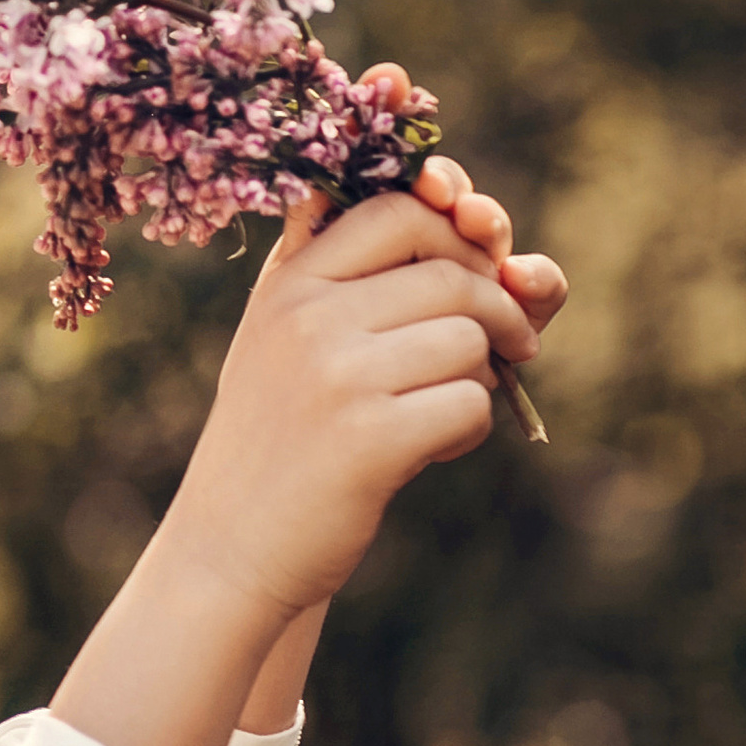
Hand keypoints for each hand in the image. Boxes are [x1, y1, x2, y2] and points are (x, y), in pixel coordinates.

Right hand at [157, 88, 549, 633]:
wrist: (231, 544)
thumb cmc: (279, 433)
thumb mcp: (283, 333)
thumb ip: (346, 267)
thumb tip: (464, 202)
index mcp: (289, 281)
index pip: (395, 211)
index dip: (455, 232)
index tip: (476, 269)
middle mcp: (305, 316)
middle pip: (451, 275)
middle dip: (500, 308)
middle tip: (514, 343)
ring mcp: (336, 374)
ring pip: (469, 339)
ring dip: (481, 376)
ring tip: (442, 407)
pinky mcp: (370, 438)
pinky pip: (470, 403)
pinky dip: (470, 428)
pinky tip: (433, 448)